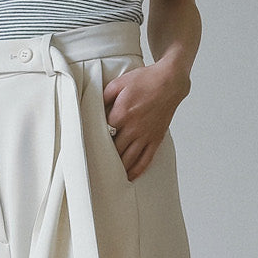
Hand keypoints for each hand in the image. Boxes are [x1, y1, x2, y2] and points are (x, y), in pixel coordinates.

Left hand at [102, 57, 190, 180]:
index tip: (87, 147)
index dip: (94, 141)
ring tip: (110, 177)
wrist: (169, 82)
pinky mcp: (156, 138)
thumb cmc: (146, 80)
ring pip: (129, 159)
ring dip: (119, 169)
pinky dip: (137, 170)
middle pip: (114, 150)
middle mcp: (133, 128)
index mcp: (120, 114)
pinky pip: (146, 159)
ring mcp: (145, 135)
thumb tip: (94, 107)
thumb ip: (104, 96)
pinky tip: (131, 176)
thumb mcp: (118, 83)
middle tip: (95, 167)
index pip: (102, 134)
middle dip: (105, 159)